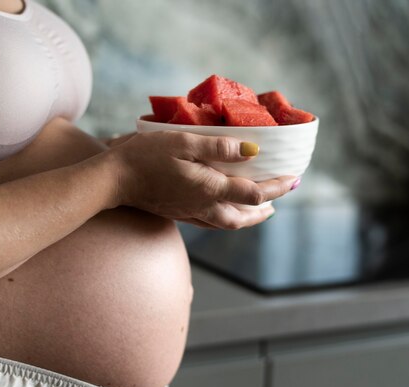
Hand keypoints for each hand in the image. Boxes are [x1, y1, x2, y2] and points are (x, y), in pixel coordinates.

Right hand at [109, 130, 297, 229]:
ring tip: (262, 208)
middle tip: (282, 196)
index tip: (294, 177)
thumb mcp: (184, 142)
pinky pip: (211, 222)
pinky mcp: (179, 214)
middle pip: (244, 217)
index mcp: (209, 189)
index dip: (278, 187)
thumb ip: (219, 147)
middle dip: (267, 208)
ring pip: (229, 223)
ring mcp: (190, 213)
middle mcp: (203, 206)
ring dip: (250, 217)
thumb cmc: (145, 155)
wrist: (114, 179)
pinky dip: (228, 218)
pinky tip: (226, 209)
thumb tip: (252, 151)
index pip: (254, 194)